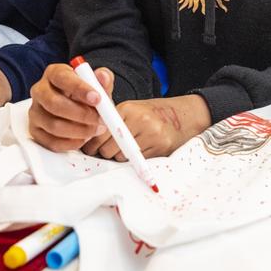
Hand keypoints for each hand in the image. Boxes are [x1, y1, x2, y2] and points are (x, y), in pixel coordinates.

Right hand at [29, 62, 109, 151]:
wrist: (78, 110)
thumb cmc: (85, 94)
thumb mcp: (97, 84)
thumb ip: (103, 79)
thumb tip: (103, 76)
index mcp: (54, 73)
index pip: (62, 78)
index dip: (80, 88)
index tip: (97, 98)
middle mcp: (40, 90)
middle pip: (54, 103)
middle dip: (81, 114)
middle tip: (99, 119)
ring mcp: (35, 111)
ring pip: (53, 125)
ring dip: (79, 130)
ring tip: (95, 129)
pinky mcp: (35, 131)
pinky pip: (51, 141)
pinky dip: (71, 143)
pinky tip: (84, 138)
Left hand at [82, 95, 211, 159]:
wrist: (184, 115)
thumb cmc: (151, 114)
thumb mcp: (131, 109)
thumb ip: (111, 120)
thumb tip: (86, 140)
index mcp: (128, 108)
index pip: (100, 132)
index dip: (91, 143)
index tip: (89, 148)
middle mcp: (140, 119)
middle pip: (108, 148)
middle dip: (104, 152)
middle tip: (108, 149)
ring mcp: (152, 134)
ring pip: (120, 157)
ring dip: (119, 157)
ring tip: (126, 148)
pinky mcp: (160, 147)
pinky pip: (135, 162)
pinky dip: (133, 160)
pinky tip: (138, 151)